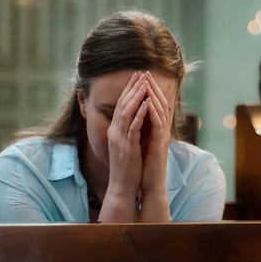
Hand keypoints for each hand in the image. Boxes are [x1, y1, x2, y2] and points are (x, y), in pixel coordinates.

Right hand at [105, 71, 148, 199]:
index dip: (128, 91)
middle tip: (140, 74)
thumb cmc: (128, 168)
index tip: (136, 77)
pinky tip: (146, 104)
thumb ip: (130, 132)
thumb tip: (138, 120)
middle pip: (122, 105)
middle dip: (132, 88)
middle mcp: (114, 132)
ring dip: (136, 97)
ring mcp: (119, 139)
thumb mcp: (128, 146)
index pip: (121, 106)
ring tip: (144, 84)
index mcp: (115, 131)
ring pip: (126, 113)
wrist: (122, 187)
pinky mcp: (127, 147)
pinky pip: (132, 127)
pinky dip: (139, 114)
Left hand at [140, 71, 171, 194]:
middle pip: (159, 104)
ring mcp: (162, 137)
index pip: (154, 106)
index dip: (149, 91)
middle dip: (152, 87)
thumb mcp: (143, 145)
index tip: (141, 78)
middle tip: (146, 72)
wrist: (151, 185)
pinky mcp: (159, 144)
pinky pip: (157, 124)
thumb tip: (138, 121)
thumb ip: (143, 132)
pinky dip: (153, 112)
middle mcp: (161, 131)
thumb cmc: (146, 167)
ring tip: (147, 81)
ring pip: (159, 111)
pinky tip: (148, 102)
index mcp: (156, 131)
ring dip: (153, 95)